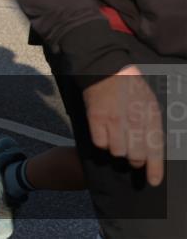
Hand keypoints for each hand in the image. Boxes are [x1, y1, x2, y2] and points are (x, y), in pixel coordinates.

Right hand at [83, 65, 164, 185]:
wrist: (105, 69)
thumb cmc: (130, 87)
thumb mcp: (150, 103)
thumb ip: (153, 125)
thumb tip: (153, 148)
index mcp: (151, 116)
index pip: (156, 149)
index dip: (155, 169)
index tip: (153, 181)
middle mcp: (134, 120)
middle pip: (135, 155)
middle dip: (134, 160)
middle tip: (132, 157)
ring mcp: (114, 120)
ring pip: (117, 151)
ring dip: (117, 149)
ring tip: (116, 140)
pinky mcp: (96, 118)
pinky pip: (100, 143)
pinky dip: (102, 142)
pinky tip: (104, 133)